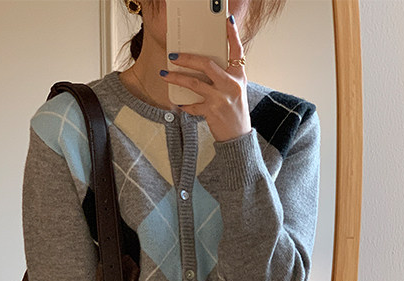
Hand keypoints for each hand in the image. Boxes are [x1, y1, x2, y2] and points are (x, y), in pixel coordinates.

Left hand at [160, 16, 249, 142]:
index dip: (233, 35)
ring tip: (164, 74)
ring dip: (176, 78)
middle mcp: (231, 85)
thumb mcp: (235, 89)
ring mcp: (221, 98)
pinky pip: (192, 105)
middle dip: (187, 58)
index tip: (227, 21)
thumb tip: (203, 64)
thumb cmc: (235, 111)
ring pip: (194, 83)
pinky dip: (185, 104)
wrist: (238, 135)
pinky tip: (179, 103)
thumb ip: (224, 76)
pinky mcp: (212, 111)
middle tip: (173, 56)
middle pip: (206, 64)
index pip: (237, 51)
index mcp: (238, 76)